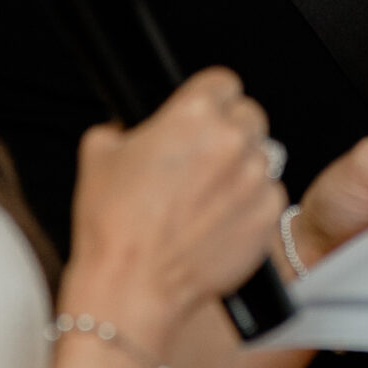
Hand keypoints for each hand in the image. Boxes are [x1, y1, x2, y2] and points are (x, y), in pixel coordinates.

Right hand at [66, 68, 283, 345]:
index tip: (203, 113)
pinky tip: (219, 221)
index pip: (223, 81)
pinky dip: (251, 206)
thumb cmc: (115, 227)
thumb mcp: (98, 155)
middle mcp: (231, 141)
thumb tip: (133, 129)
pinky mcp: (268, 218)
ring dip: (241, 169)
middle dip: (229, 132)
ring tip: (207, 197)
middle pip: (249, 116)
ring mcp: (255, 180)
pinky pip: (270, 197)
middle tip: (203, 159)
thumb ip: (123, 128)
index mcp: (193, 114)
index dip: (209, 98)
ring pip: (262, 157)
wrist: (133, 286)